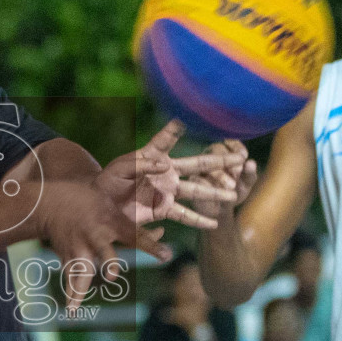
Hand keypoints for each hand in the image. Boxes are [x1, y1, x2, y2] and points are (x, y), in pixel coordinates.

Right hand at [36, 181, 153, 310]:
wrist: (51, 203)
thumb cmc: (90, 203)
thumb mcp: (112, 204)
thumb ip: (135, 223)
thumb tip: (162, 232)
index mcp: (111, 221)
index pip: (135, 235)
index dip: (151, 245)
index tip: (166, 255)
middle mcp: (96, 237)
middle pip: (104, 253)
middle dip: (109, 264)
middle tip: (111, 276)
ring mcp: (79, 249)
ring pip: (81, 272)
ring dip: (80, 290)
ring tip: (76, 310)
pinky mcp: (67, 257)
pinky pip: (71, 278)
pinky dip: (71, 294)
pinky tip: (72, 313)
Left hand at [92, 120, 237, 229]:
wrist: (100, 206)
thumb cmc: (107, 182)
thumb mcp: (120, 169)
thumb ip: (141, 164)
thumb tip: (166, 166)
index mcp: (153, 156)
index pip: (167, 139)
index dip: (176, 129)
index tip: (189, 117)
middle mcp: (166, 172)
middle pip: (197, 165)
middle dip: (219, 162)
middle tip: (240, 156)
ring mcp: (167, 191)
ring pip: (197, 191)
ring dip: (216, 193)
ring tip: (235, 194)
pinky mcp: (163, 209)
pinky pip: (184, 215)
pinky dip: (199, 220)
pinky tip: (215, 223)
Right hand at [203, 139, 258, 216]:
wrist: (220, 211)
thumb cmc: (234, 192)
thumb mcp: (245, 184)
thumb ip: (249, 174)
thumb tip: (251, 163)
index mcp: (226, 152)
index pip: (231, 143)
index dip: (237, 148)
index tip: (244, 156)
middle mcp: (211, 155)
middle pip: (217, 150)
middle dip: (229, 162)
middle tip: (238, 174)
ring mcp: (200, 166)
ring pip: (208, 165)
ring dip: (220, 175)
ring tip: (232, 187)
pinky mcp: (193, 179)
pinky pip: (199, 179)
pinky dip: (209, 185)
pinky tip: (217, 192)